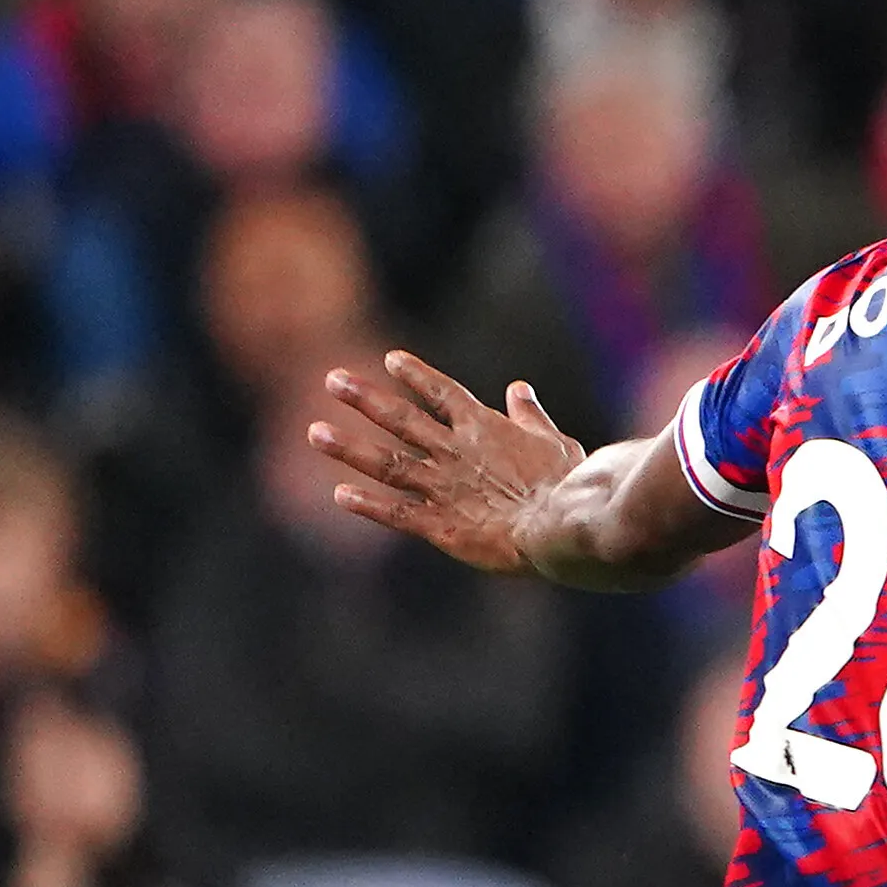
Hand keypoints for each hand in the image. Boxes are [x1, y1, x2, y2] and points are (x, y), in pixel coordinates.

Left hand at [310, 351, 588, 576]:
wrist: (566, 525)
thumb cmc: (570, 485)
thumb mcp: (554, 442)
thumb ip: (530, 417)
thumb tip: (518, 389)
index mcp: (485, 429)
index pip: (442, 393)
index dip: (416, 375)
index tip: (390, 360)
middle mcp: (455, 452)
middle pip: (401, 419)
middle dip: (364, 398)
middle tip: (332, 379)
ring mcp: (444, 488)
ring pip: (387, 462)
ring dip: (349, 447)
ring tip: (316, 433)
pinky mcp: (442, 526)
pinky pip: (398, 513)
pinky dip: (368, 505)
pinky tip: (340, 495)